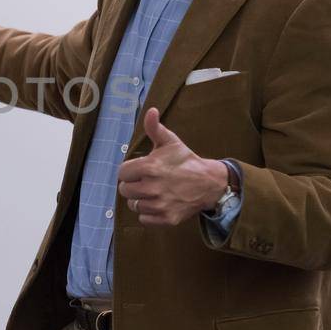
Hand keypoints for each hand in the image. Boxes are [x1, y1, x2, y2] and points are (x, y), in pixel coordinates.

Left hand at [117, 107, 229, 226]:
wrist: (208, 182)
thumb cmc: (185, 161)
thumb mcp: (170, 142)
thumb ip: (155, 128)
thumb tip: (151, 111)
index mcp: (149, 167)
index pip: (122, 173)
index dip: (129, 171)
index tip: (139, 170)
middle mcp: (152, 187)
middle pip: (124, 191)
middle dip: (133, 185)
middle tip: (146, 181)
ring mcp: (160, 204)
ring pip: (134, 205)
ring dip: (140, 199)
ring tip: (153, 192)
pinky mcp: (167, 218)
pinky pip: (144, 219)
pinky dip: (148, 213)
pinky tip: (158, 203)